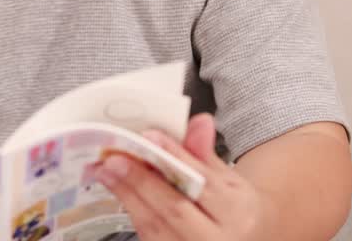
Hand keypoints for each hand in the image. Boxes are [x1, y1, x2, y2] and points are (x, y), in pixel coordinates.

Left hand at [96, 113, 271, 239]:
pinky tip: (120, 192)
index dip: (176, 158)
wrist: (244, 240)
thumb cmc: (232, 208)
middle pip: (175, 209)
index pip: (203, 183)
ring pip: (156, 226)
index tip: (150, 136)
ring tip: (107, 171)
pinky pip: (149, 236)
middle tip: (115, 158)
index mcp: (237, 212)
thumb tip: (199, 122)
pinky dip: (133, 211)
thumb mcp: (229, 180)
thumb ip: (206, 154)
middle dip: (142, 181)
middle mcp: (217, 239)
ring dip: (128, 196)